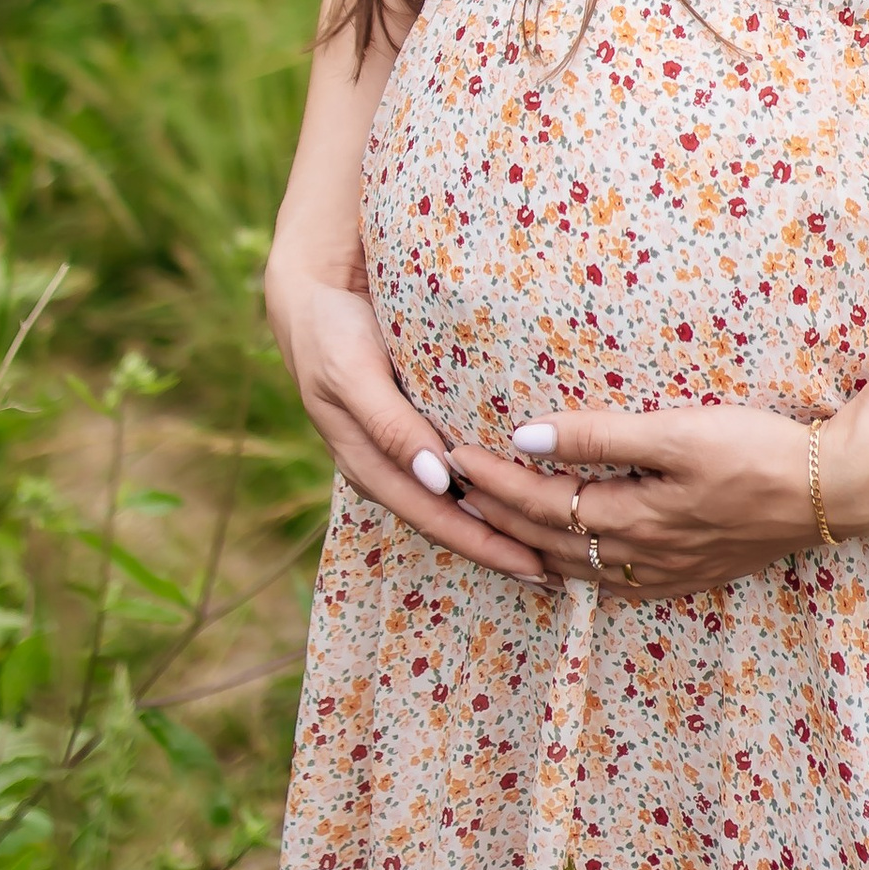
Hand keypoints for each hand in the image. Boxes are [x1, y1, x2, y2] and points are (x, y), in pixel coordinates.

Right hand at [265, 255, 546, 584]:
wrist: (311, 298)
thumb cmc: (332, 335)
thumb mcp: (353, 375)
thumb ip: (389, 426)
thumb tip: (436, 479)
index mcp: (369, 466)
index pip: (435, 519)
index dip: (483, 546)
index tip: (532, 565)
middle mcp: (389, 469)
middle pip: (450, 522)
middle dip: (500, 549)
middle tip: (557, 572)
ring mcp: (401, 453)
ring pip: (455, 503)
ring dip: (498, 525)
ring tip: (548, 543)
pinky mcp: (414, 430)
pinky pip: (456, 472)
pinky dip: (488, 488)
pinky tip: (521, 492)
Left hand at [449, 398, 868, 598]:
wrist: (835, 491)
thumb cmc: (759, 449)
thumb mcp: (677, 430)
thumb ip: (600, 436)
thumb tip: (527, 436)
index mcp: (633, 517)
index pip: (541, 502)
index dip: (493, 480)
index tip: (454, 455)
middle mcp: (642, 555)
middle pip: (548, 543)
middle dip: (495, 518)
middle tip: (452, 494)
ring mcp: (668, 571)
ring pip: (577, 571)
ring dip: (527, 550)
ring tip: (488, 531)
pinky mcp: (693, 573)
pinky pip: (616, 586)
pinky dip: (577, 576)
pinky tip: (566, 570)